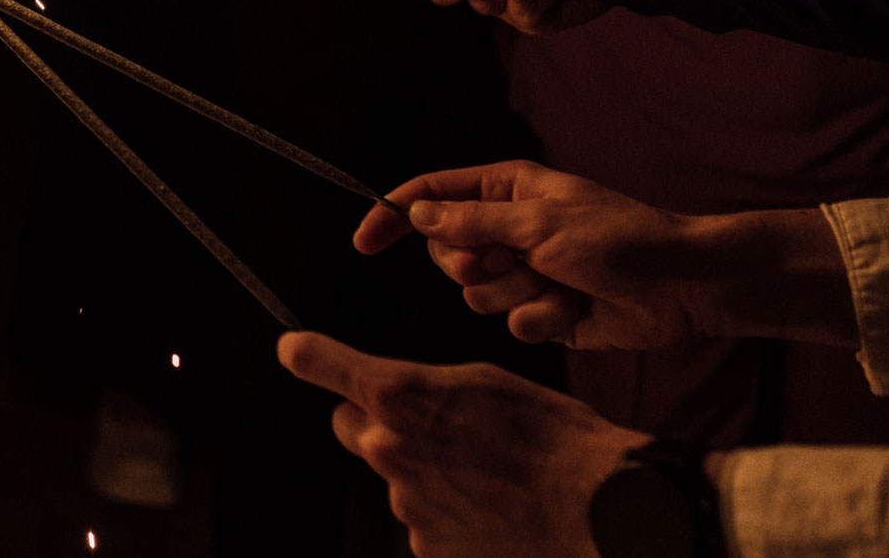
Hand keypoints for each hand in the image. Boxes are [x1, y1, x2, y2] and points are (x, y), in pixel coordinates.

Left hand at [278, 331, 642, 557]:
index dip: (311, 357)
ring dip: (424, 475)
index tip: (294, 350)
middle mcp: (386, 449)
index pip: (325, 367)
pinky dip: (447, 515)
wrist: (594, 505)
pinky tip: (490, 509)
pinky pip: (425, 522)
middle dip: (376, 424)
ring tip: (485, 475)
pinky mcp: (429, 548)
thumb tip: (378, 396)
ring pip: (398, 480)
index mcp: (397, 397)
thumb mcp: (480, 382)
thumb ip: (416, 387)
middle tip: (430, 427)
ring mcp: (405, 504)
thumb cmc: (547, 434)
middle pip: (354, 430)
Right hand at [351, 159, 849, 352]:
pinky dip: (541, 319)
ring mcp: (525, 270)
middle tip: (515, 260)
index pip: (430, 195)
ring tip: (560, 285)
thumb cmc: (619, 239)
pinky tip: (576, 310)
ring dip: (518, 294)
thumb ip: (472, 220)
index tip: (364, 244)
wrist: (683, 289)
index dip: (393, 216)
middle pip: (445, 253)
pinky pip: (511, 323)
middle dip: (474, 265)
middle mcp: (508, 227)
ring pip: (476, 293)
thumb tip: (415, 215)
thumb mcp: (539, 222)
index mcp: (504, 189)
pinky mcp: (543, 310)